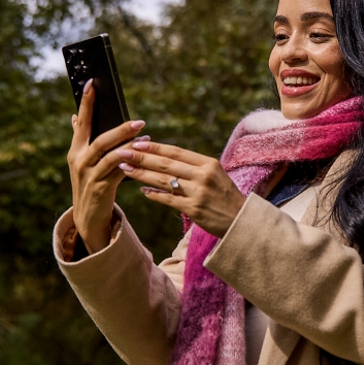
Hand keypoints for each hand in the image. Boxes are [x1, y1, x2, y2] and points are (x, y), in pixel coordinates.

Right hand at [67, 80, 145, 251]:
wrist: (87, 217)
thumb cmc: (89, 183)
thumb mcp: (81, 162)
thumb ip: (80, 140)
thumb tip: (75, 117)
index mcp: (75, 151)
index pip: (81, 122)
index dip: (86, 103)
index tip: (91, 83)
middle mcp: (79, 161)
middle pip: (99, 140)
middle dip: (120, 129)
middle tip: (140, 121)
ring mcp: (89, 176)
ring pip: (110, 157)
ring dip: (129, 146)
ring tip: (146, 137)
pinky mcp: (101, 189)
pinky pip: (119, 173)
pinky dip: (131, 164)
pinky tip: (143, 156)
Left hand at [113, 140, 246, 237]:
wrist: (241, 221)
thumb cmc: (226, 197)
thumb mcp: (216, 175)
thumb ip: (194, 166)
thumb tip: (166, 157)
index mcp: (208, 163)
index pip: (176, 152)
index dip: (155, 147)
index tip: (136, 143)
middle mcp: (203, 176)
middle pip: (166, 164)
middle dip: (141, 158)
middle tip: (122, 153)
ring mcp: (198, 193)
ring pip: (164, 181)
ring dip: (142, 174)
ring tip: (125, 169)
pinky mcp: (194, 209)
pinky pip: (168, 200)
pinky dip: (154, 194)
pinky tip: (142, 190)